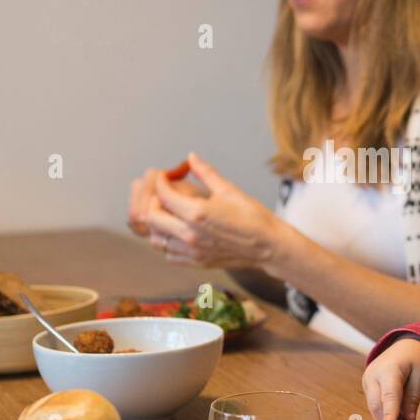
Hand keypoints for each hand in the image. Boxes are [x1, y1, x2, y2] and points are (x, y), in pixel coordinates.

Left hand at [142, 152, 282, 269]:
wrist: (268, 245)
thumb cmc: (252, 217)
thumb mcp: (229, 189)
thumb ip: (205, 173)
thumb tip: (191, 157)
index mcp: (196, 213)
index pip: (163, 195)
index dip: (160, 182)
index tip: (164, 177)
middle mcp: (189, 234)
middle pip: (151, 216)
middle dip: (153, 201)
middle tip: (164, 193)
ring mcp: (191, 251)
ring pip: (155, 238)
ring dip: (158, 223)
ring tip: (169, 213)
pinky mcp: (195, 262)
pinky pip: (168, 253)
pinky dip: (167, 241)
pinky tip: (178, 231)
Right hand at [362, 337, 419, 419]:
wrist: (406, 347)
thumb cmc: (417, 360)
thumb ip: (413, 399)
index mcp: (389, 369)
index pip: (389, 396)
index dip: (389, 414)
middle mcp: (373, 374)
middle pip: (377, 404)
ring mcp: (367, 380)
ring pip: (374, 406)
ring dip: (385, 418)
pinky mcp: (367, 386)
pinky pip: (374, 403)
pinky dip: (383, 412)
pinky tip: (394, 418)